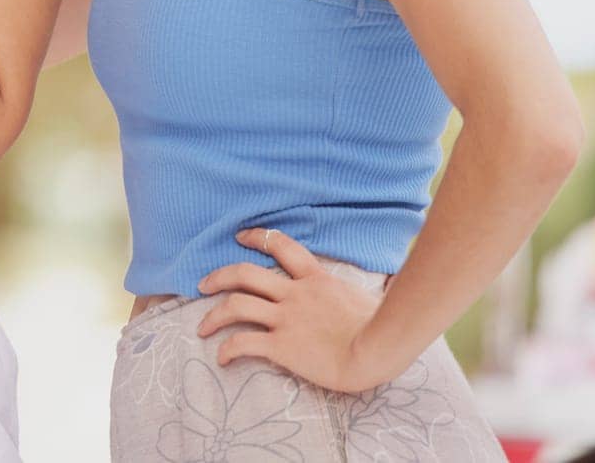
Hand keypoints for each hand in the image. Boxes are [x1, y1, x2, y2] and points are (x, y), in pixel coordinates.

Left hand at [196, 228, 401, 392]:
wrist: (379, 350)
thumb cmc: (384, 328)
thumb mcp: (371, 297)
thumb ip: (365, 289)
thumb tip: (393, 282)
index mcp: (316, 280)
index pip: (282, 247)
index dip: (257, 238)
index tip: (240, 236)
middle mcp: (295, 294)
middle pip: (245, 274)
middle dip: (218, 276)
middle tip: (202, 284)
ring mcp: (286, 318)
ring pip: (235, 306)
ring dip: (213, 315)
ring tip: (201, 327)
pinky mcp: (282, 345)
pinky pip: (244, 343)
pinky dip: (227, 349)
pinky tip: (222, 358)